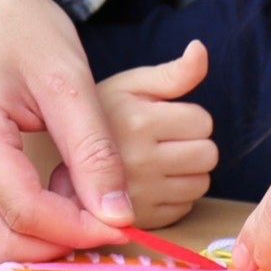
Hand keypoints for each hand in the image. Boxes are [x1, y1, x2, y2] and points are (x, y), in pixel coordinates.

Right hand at [0, 0, 131, 263]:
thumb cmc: (14, 19)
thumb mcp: (66, 76)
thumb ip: (93, 149)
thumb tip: (118, 216)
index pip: (24, 212)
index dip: (79, 229)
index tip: (125, 224)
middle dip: (57, 250)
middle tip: (108, 231)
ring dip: (38, 242)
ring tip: (88, 216)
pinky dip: (19, 224)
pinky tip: (58, 202)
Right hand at [98, 42, 219, 228]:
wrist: (63, 158)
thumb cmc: (104, 114)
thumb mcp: (133, 84)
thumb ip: (174, 72)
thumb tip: (201, 49)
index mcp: (137, 122)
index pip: (203, 122)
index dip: (189, 117)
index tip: (165, 118)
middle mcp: (137, 161)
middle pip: (207, 155)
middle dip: (194, 144)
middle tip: (167, 140)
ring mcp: (137, 195)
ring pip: (201, 184)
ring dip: (189, 172)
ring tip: (160, 160)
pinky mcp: (138, 221)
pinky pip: (185, 208)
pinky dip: (177, 196)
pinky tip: (153, 183)